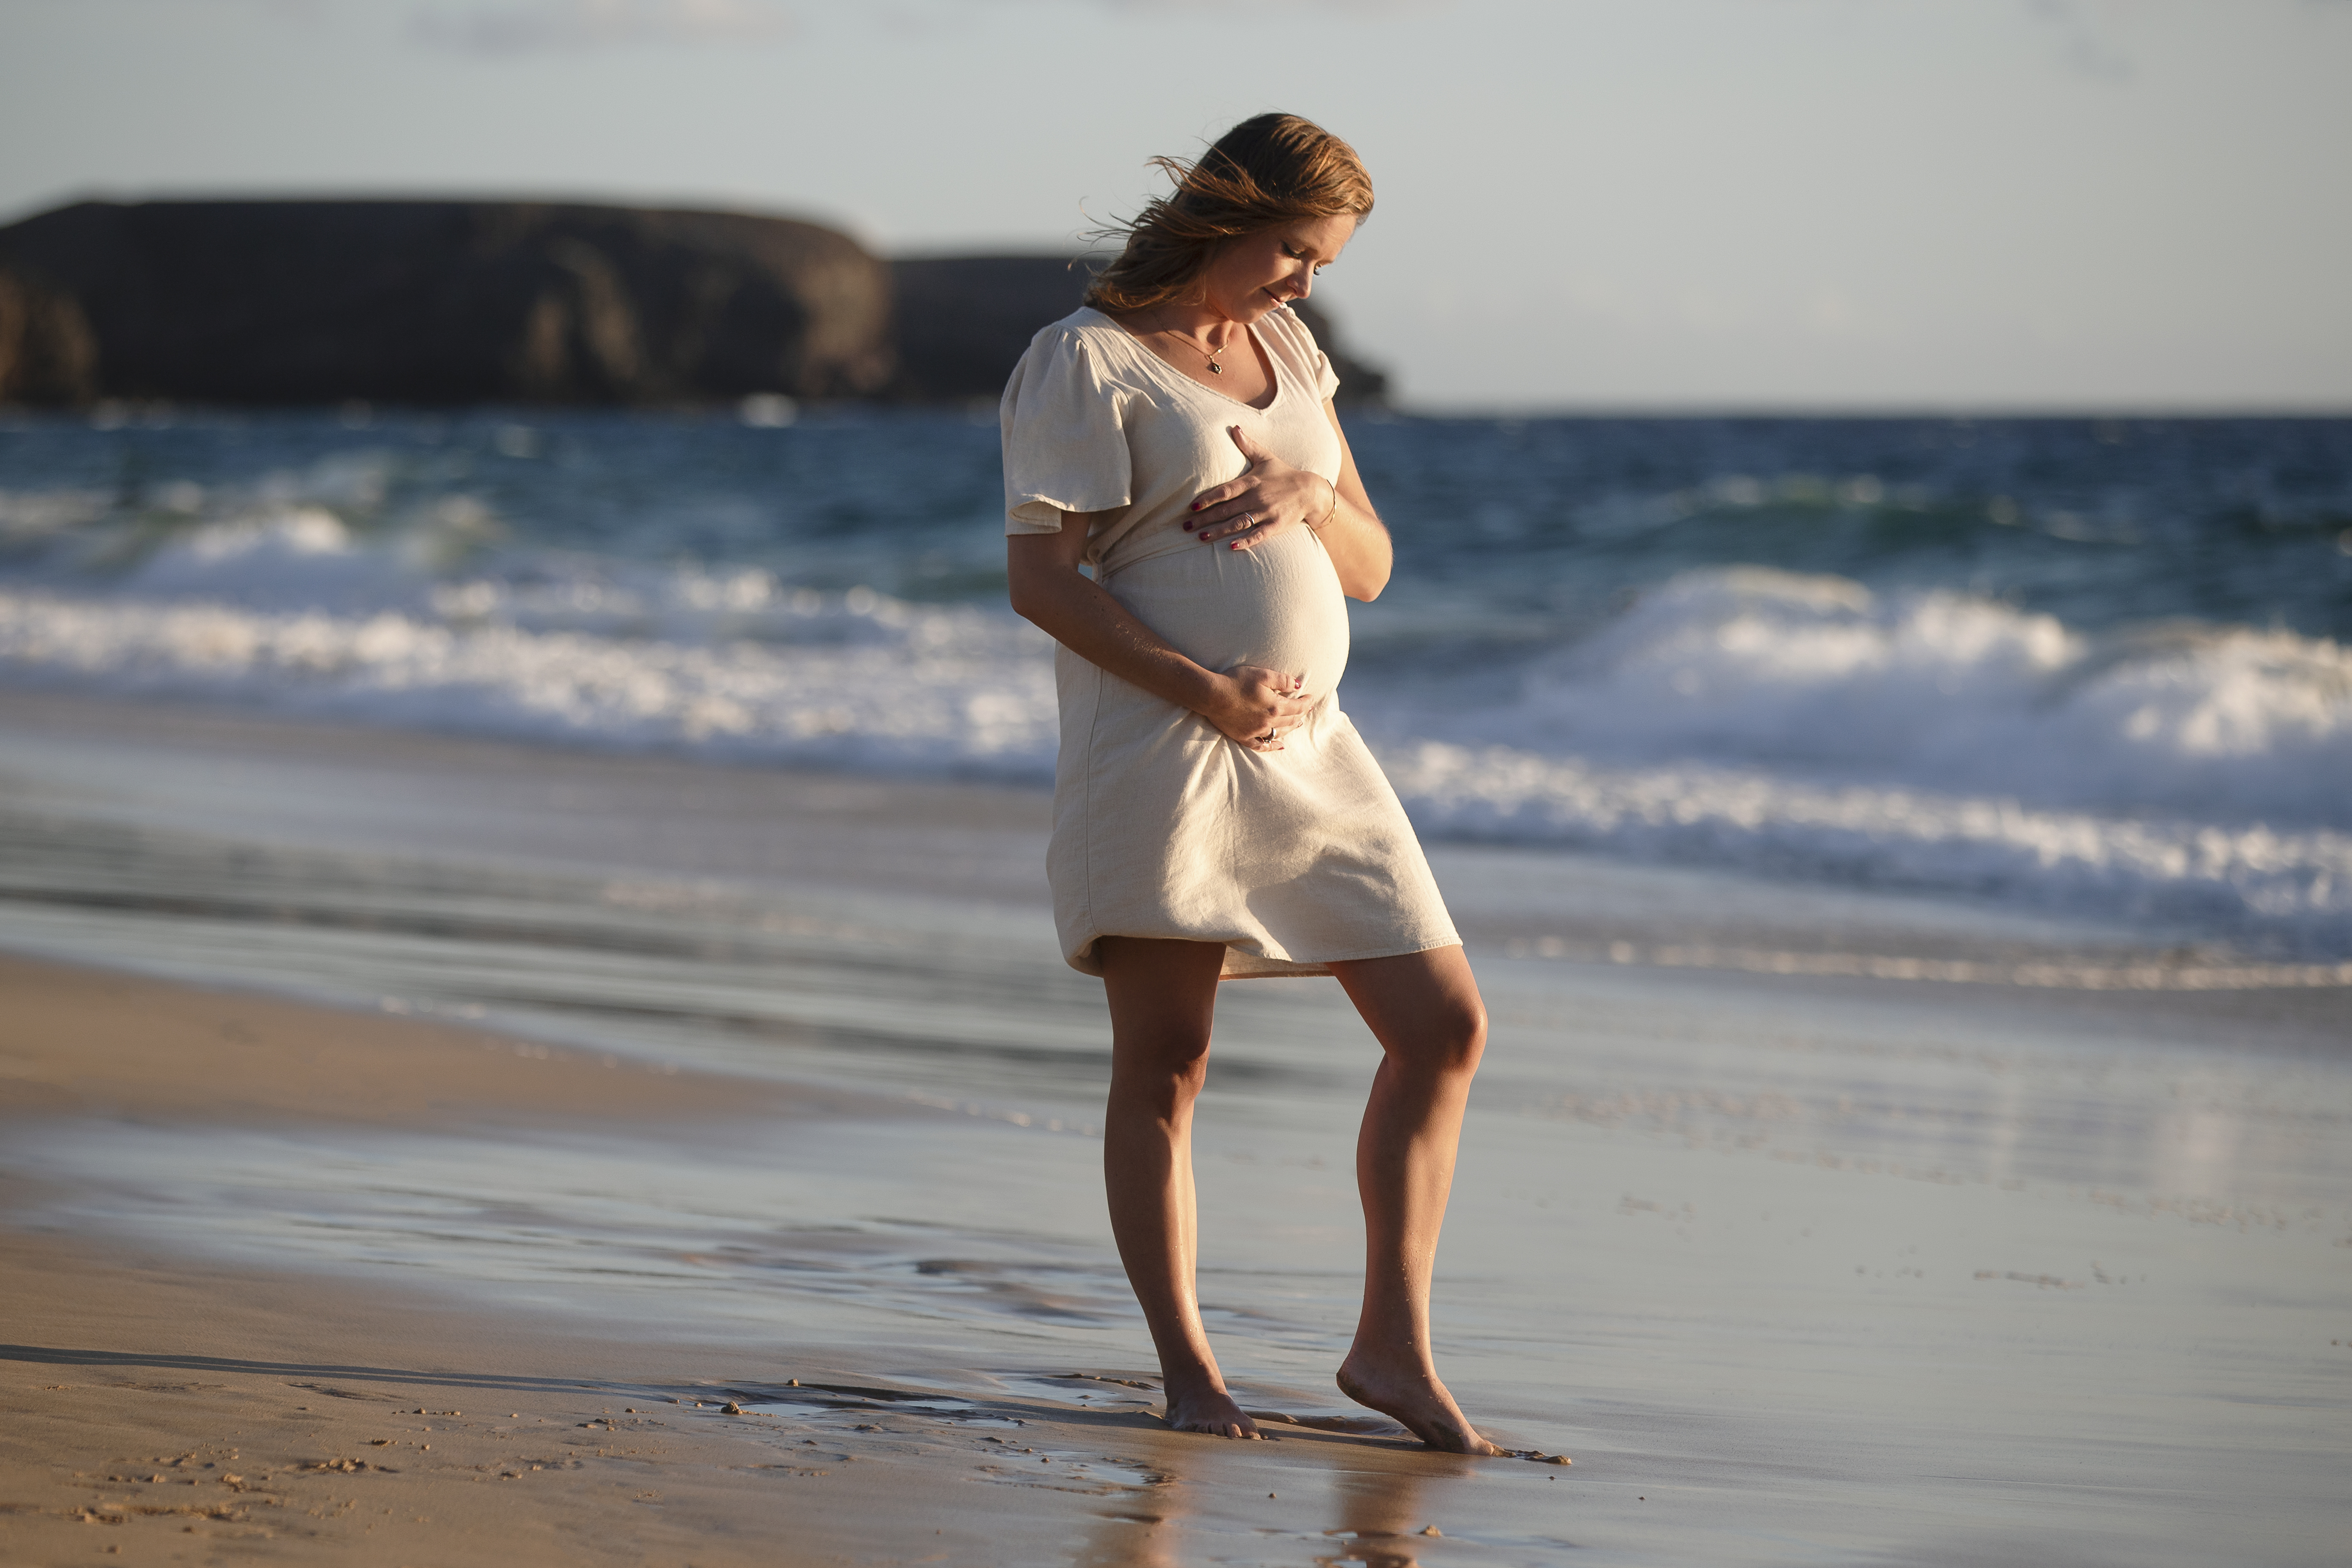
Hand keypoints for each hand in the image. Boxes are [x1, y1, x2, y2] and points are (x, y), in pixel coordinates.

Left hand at [1185, 426, 1335, 552]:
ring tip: (1200, 537)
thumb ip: (1248, 444)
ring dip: (1218, 531)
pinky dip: (1245, 541)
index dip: (1208, 498)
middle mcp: (1257, 497)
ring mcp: (1266, 512)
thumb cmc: (1283, 474)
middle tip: (1185, 526)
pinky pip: (1258, 535)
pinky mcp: (1276, 525)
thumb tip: (1234, 427)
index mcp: (1252, 481)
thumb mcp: (1266, 457)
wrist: (1310, 491)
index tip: (1192, 506)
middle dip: (1205, 518)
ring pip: (1238, 523)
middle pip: (1226, 509)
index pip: (1225, 491)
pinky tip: (1231, 546)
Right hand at [1206, 663, 1313, 751]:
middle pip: (1291, 720)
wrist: (1212, 695)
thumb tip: (1298, 686)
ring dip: (1291, 728)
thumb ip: (1283, 680)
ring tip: (1298, 723)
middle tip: (1307, 709)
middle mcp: (1268, 722)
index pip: (1298, 707)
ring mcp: (1256, 731)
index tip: (1311, 698)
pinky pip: (1262, 745)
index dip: (1307, 702)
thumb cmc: (1236, 681)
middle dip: (1301, 714)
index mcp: (1275, 706)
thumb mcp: (1262, 675)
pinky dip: (1273, 746)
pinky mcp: (1244, 737)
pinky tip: (1280, 745)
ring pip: (1280, 733)